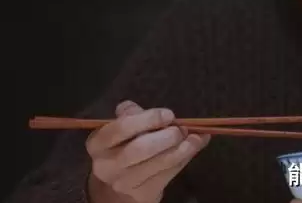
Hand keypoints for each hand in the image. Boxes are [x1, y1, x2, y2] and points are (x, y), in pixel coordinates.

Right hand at [86, 101, 209, 202]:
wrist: (117, 188)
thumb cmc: (123, 147)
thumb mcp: (122, 129)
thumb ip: (136, 115)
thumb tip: (161, 113)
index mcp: (98, 143)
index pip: (121, 128)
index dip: (148, 119)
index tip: (169, 114)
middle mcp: (107, 165)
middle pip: (140, 149)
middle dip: (167, 136)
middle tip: (182, 129)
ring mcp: (125, 183)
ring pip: (159, 163)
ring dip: (183, 148)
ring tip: (195, 137)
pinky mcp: (144, 194)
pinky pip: (170, 173)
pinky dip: (187, 156)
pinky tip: (197, 144)